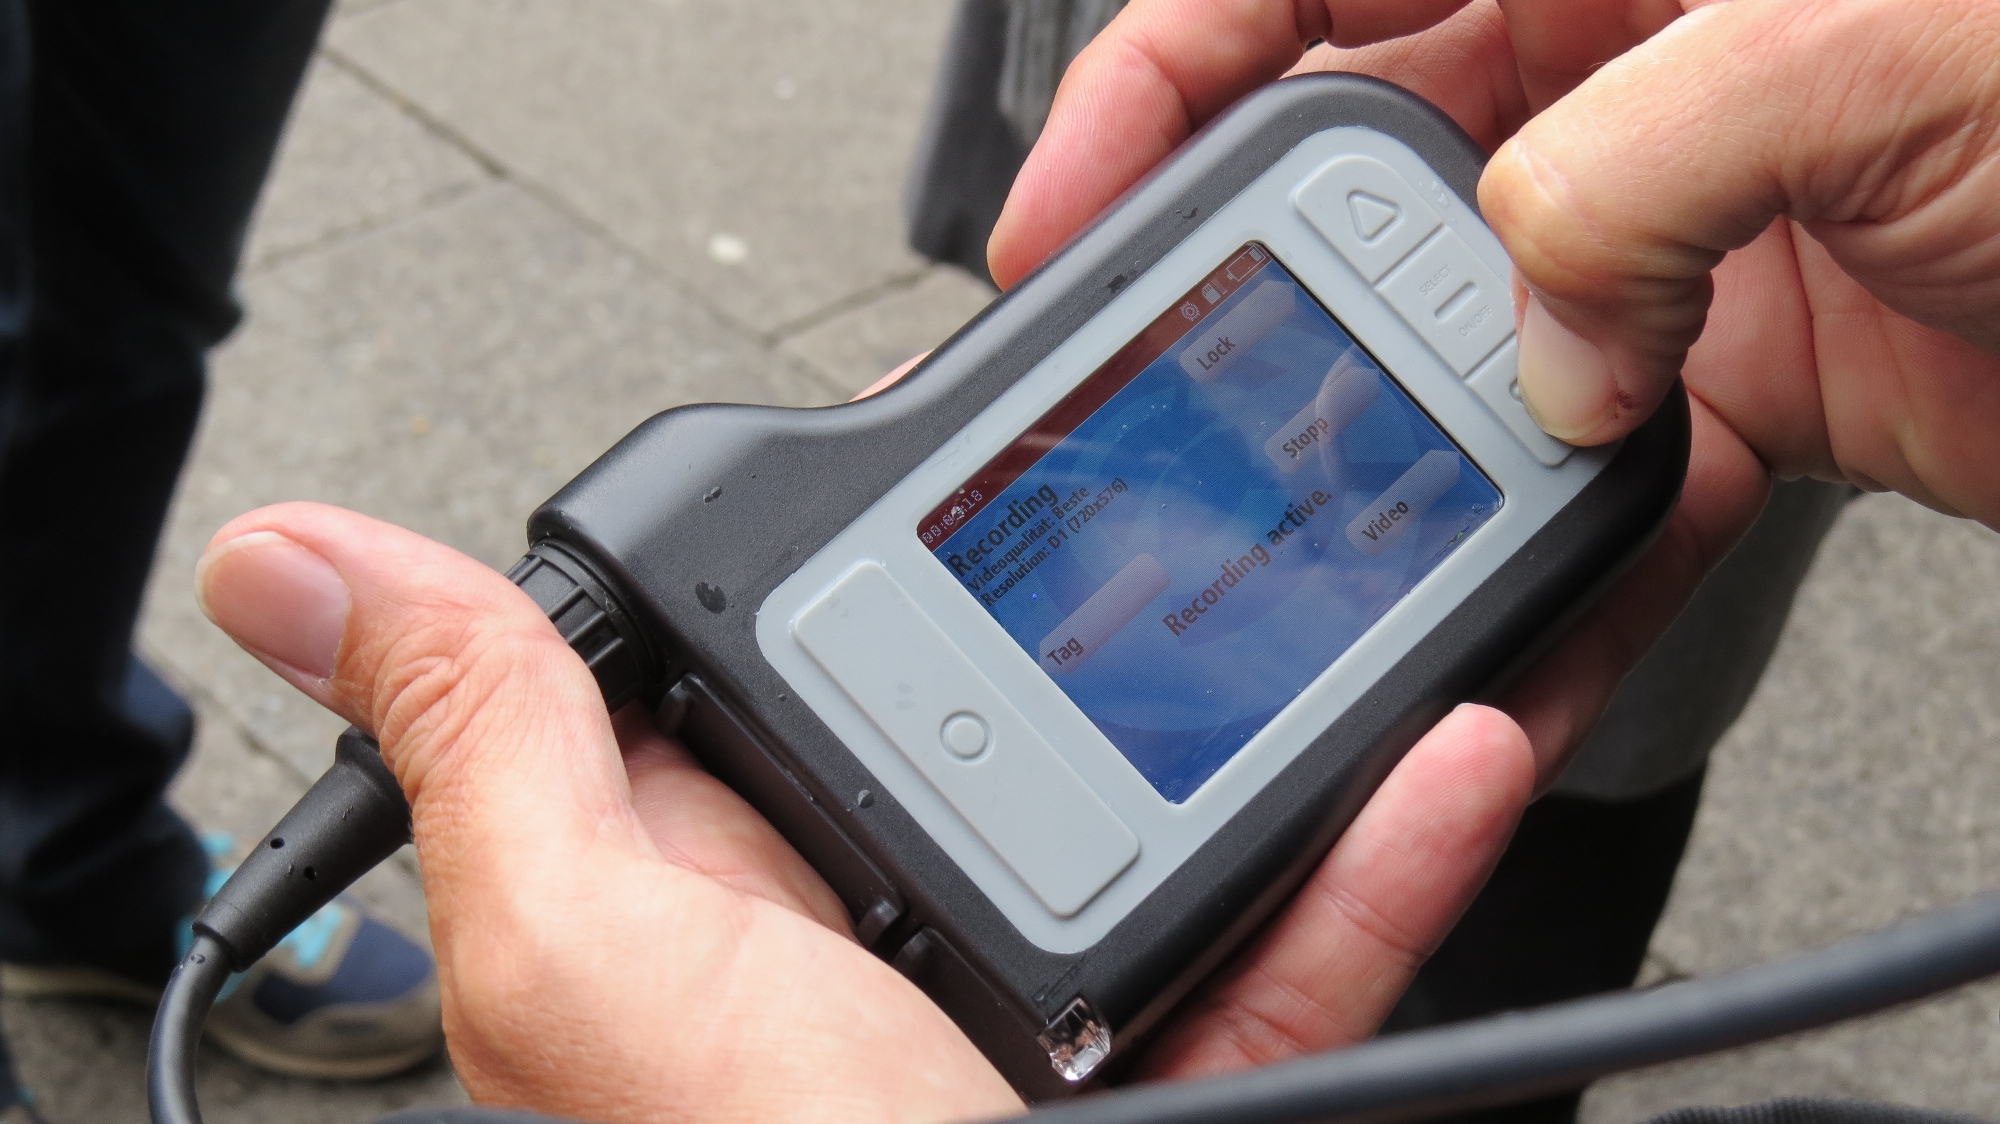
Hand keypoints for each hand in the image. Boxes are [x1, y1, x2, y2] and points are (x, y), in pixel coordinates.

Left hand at [195, 502, 1533, 1122]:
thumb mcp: (596, 973)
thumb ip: (479, 751)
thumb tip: (287, 560)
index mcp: (691, 887)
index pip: (745, 648)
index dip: (824, 527)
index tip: (921, 419)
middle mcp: (849, 938)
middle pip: (989, 704)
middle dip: (1091, 598)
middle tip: (1190, 475)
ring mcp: (1017, 1010)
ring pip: (1164, 810)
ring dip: (1271, 710)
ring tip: (1350, 593)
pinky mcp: (1164, 1078)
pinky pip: (1290, 942)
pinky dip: (1378, 856)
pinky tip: (1443, 759)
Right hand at [990, 0, 1999, 779]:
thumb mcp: (1868, 46)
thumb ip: (1624, 172)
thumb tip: (1515, 328)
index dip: (1165, 60)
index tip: (1076, 187)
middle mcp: (1646, 57)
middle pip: (1368, 153)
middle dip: (1271, 271)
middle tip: (1204, 376)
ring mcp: (1694, 223)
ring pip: (1466, 333)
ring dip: (1410, 430)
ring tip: (1361, 503)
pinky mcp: (1756, 371)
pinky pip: (1599, 465)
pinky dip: (1551, 548)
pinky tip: (1515, 601)